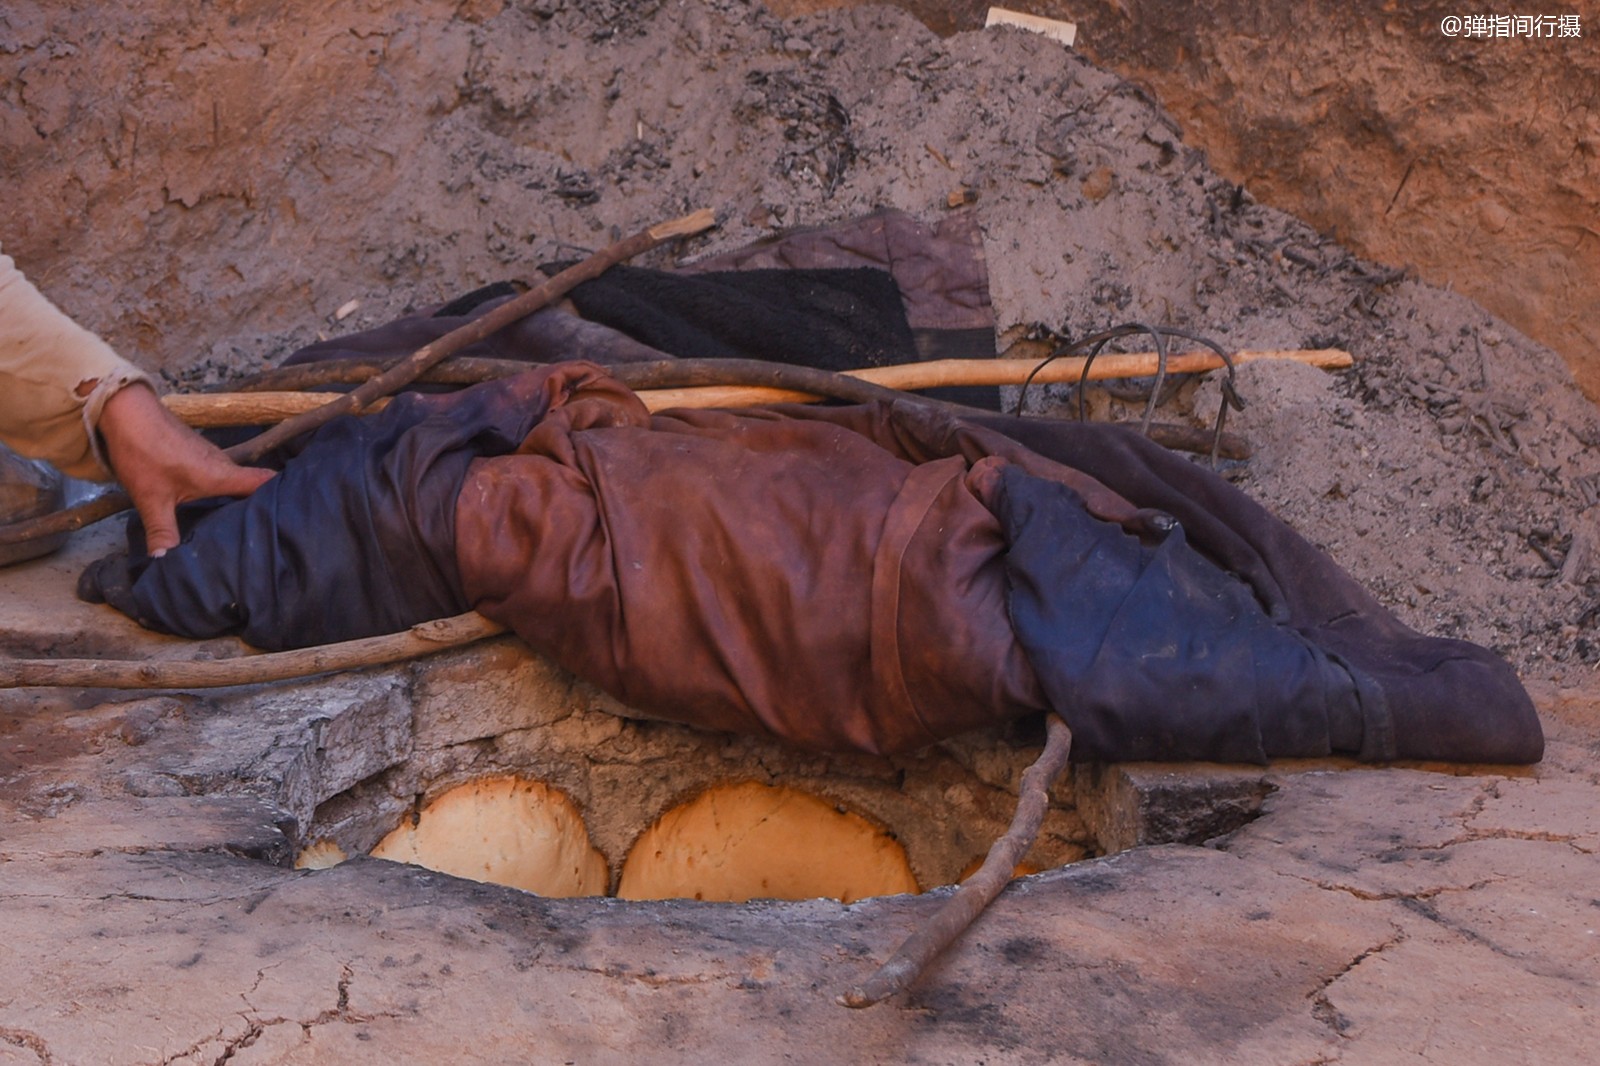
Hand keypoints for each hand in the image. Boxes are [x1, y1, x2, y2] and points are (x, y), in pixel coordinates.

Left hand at [98, 383, 273, 554]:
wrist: (126, 411)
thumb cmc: (144, 452)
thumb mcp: (151, 499)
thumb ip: (162, 531)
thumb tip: (165, 563)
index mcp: (222, 475)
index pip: (266, 483)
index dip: (283, 496)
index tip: (293, 515)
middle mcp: (224, 464)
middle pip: (254, 485)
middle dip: (258, 506)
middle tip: (262, 532)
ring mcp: (211, 457)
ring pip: (234, 481)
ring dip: (237, 499)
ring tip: (237, 524)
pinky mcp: (197, 453)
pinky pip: (218, 475)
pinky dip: (219, 489)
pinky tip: (209, 505)